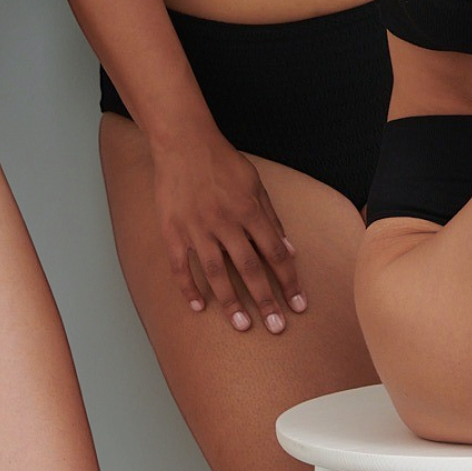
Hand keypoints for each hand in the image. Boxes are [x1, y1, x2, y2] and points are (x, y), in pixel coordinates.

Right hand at [150, 122, 304, 329]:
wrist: (183, 143)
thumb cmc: (223, 163)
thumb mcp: (255, 185)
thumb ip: (272, 219)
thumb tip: (289, 251)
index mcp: (250, 211)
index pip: (275, 253)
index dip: (289, 281)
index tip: (299, 304)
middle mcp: (225, 222)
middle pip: (249, 268)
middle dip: (266, 300)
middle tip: (277, 327)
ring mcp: (197, 228)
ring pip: (216, 273)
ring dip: (231, 302)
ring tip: (243, 326)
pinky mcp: (172, 231)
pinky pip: (181, 266)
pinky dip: (188, 288)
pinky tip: (199, 307)